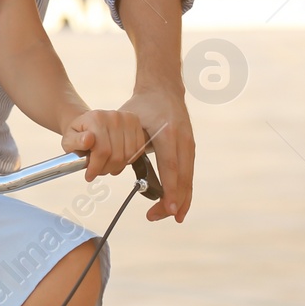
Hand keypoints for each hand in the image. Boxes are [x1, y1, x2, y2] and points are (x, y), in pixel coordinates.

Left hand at [61, 108, 143, 182]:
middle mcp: (113, 117)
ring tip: (107, 165)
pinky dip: (129, 159)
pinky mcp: (136, 123)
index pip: (102, 151)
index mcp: (96, 119)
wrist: (88, 122)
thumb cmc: (79, 133)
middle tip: (98, 171)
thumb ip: (75, 142)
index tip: (89, 176)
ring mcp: (127, 119)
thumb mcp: (69, 139)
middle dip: (106, 168)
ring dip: (117, 166)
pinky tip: (118, 159)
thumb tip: (88, 139)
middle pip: (116, 155)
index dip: (96, 167)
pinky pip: (138, 149)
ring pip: (128, 155)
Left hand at [119, 87, 193, 222]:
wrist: (163, 88)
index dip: (170, 190)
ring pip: (188, 179)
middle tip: (159, 217)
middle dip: (173, 201)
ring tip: (169, 217)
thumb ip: (125, 140)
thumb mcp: (129, 119)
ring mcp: (189, 145)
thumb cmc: (142, 105)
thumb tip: (114, 163)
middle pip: (183, 178)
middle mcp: (183, 140)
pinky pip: (188, 174)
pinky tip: (177, 205)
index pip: (170, 167)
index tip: (166, 208)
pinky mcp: (190, 148)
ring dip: (180, 200)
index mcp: (168, 133)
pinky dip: (183, 191)